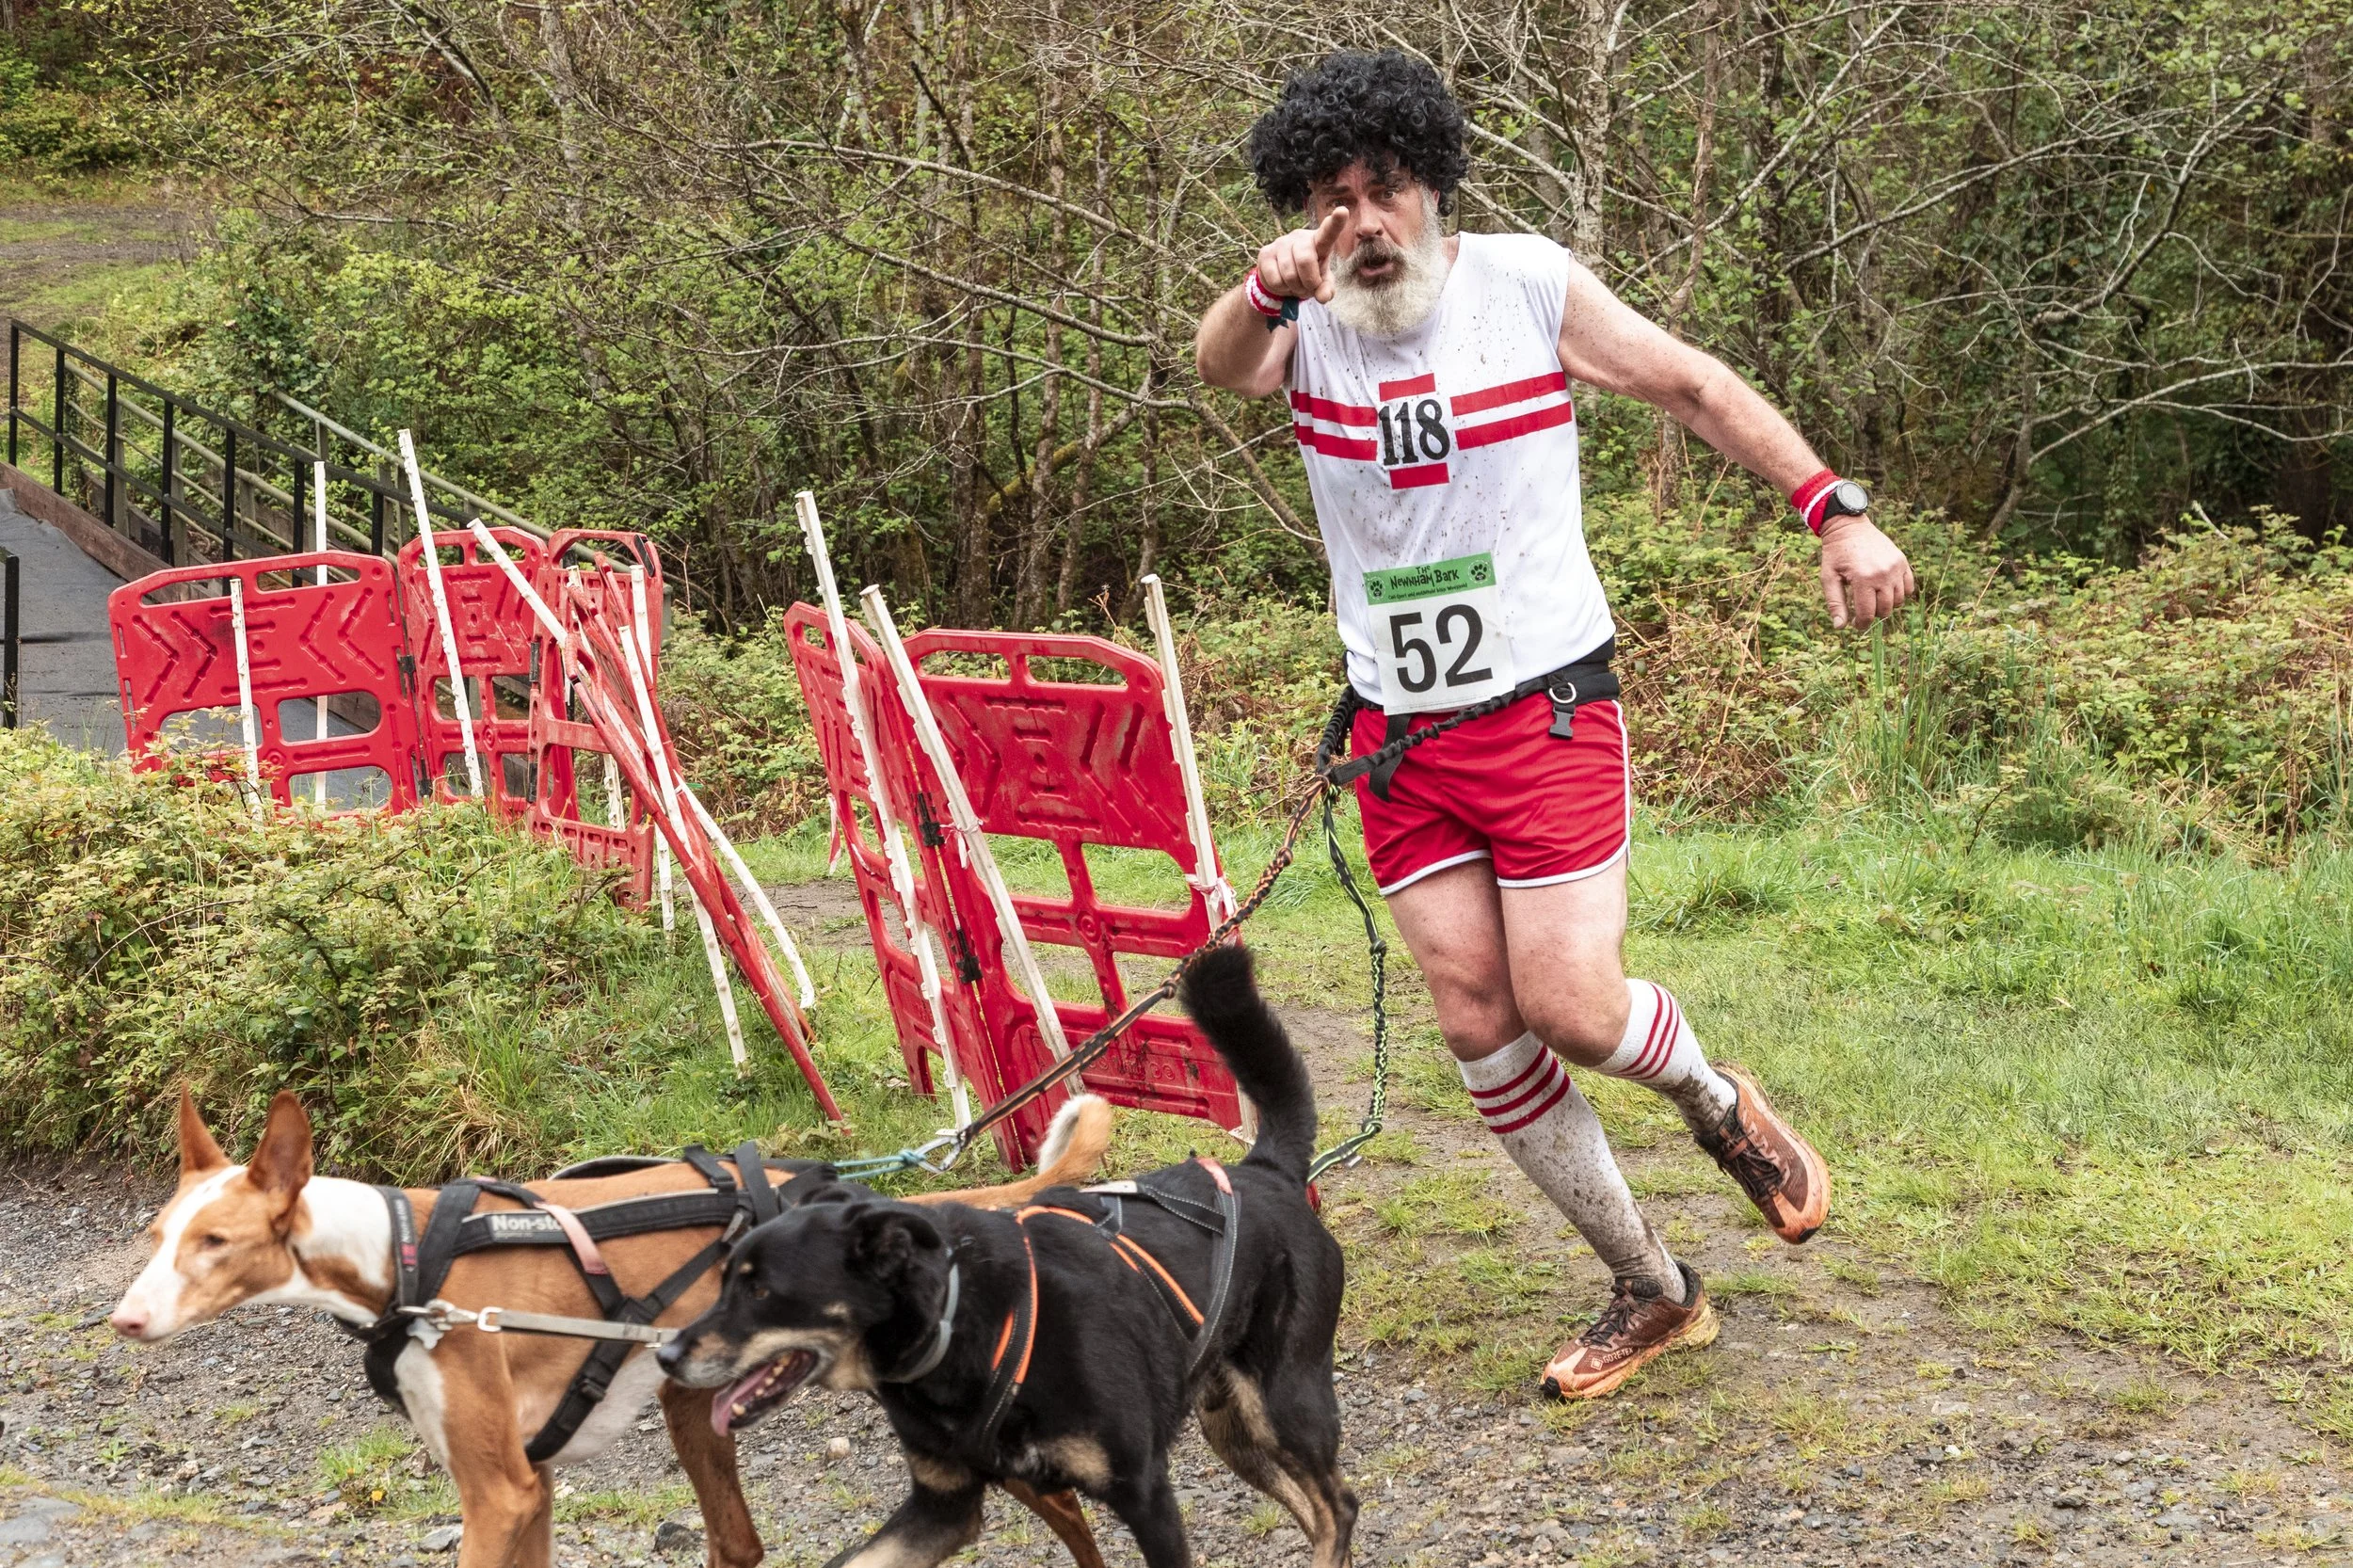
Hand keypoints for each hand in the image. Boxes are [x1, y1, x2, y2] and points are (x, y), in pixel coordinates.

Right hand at [1255, 207, 1349, 304]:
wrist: (1281, 279)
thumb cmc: (1307, 275)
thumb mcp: (1321, 283)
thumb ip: (1326, 289)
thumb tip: (1323, 297)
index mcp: (1318, 241)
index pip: (1328, 232)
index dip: (1336, 223)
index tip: (1342, 211)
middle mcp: (1300, 237)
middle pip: (1305, 260)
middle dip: (1308, 282)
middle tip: (1308, 288)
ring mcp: (1281, 242)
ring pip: (1289, 274)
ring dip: (1295, 288)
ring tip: (1296, 286)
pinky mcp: (1265, 253)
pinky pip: (1275, 279)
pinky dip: (1281, 289)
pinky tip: (1282, 283)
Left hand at [1817, 514, 1915, 629]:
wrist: (1849, 528)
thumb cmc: (1835, 555)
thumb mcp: (1829, 578)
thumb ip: (1835, 603)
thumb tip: (1840, 627)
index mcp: (1863, 579)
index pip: (1867, 613)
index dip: (1861, 624)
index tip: (1855, 624)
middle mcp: (1883, 573)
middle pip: (1885, 609)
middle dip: (1873, 615)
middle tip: (1863, 610)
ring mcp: (1895, 567)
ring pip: (1898, 601)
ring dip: (1886, 605)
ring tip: (1873, 599)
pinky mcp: (1902, 561)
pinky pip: (1909, 587)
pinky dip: (1900, 593)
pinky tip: (1886, 591)